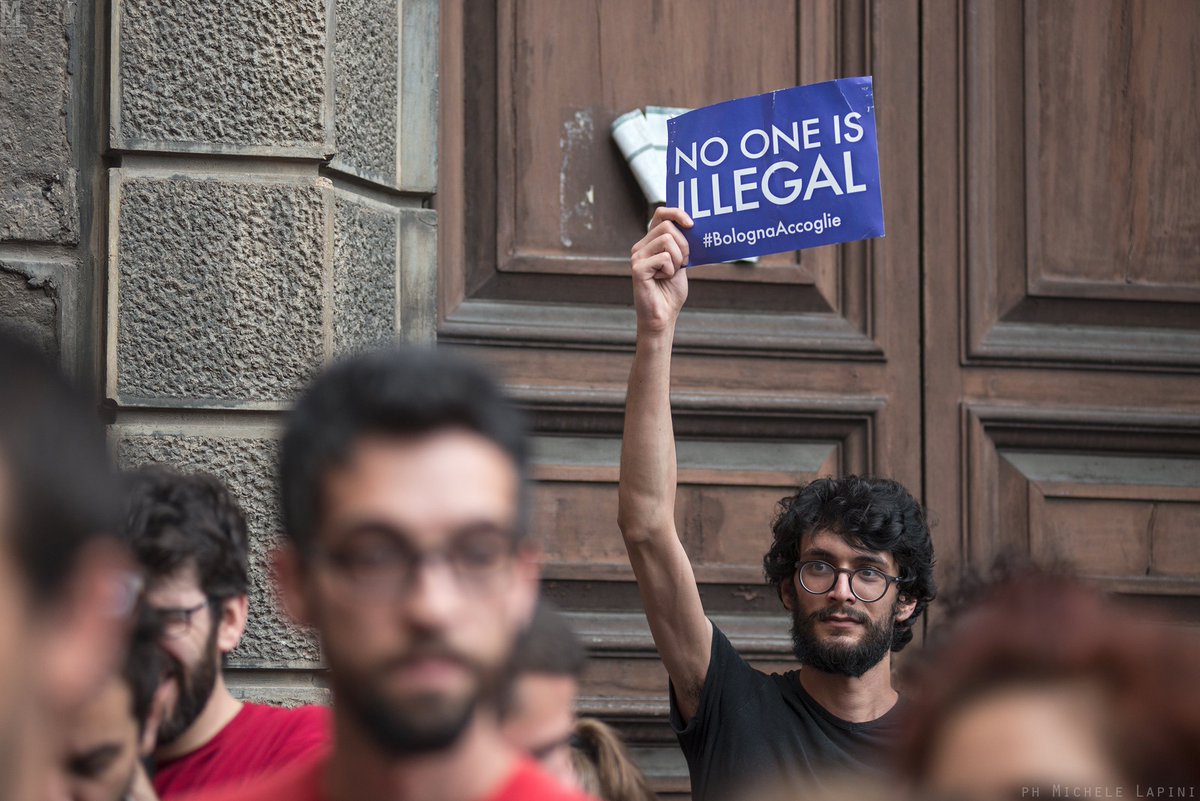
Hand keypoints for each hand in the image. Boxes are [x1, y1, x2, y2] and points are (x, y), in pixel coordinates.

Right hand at [630, 207, 692, 334]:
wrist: (663, 316)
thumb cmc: (671, 291)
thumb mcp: (681, 262)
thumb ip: (682, 244)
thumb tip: (693, 225)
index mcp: (650, 242)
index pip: (661, 214)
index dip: (677, 213)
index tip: (691, 224)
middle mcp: (640, 246)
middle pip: (668, 226)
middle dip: (684, 245)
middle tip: (682, 264)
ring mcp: (637, 256)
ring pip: (667, 241)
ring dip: (678, 259)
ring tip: (670, 273)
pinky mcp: (638, 268)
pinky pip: (664, 258)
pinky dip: (670, 270)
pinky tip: (662, 280)